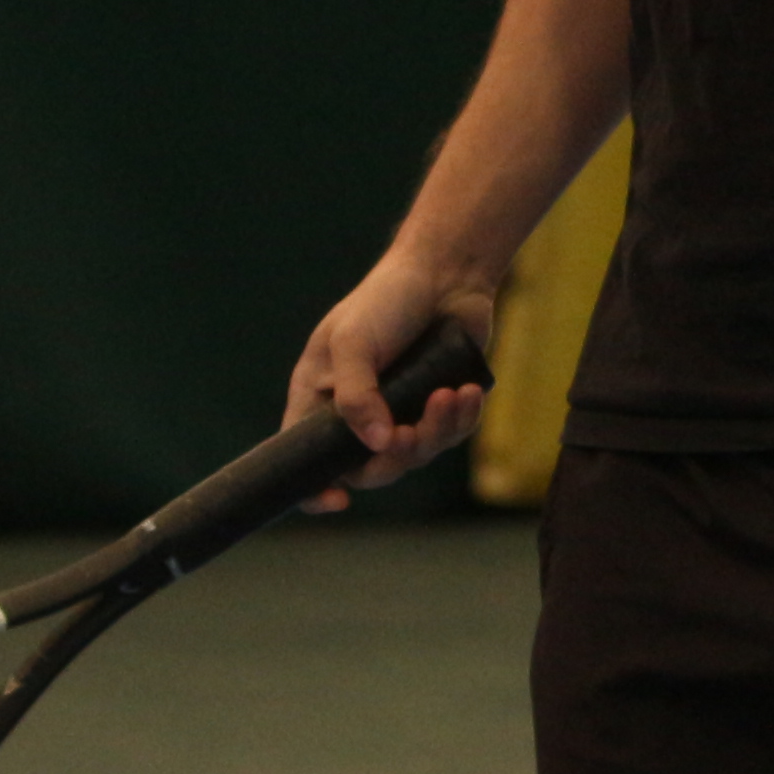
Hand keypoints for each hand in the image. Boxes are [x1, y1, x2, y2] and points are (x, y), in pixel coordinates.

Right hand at [287, 259, 498, 509]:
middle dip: (395, 455)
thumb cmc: (385, 299)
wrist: (444, 273)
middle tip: (410, 431)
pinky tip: (467, 392)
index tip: (337, 500)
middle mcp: (358, 413)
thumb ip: (356, 395)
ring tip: (449, 395)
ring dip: (435, 432)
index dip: (315, 488)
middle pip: (370, 468)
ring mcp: (400, 412)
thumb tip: (375, 445)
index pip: (306, 459)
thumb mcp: (353, 341)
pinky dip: (460, 419)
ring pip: (415, 454)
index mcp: (321, 400)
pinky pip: (450, 434)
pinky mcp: (438, 406)